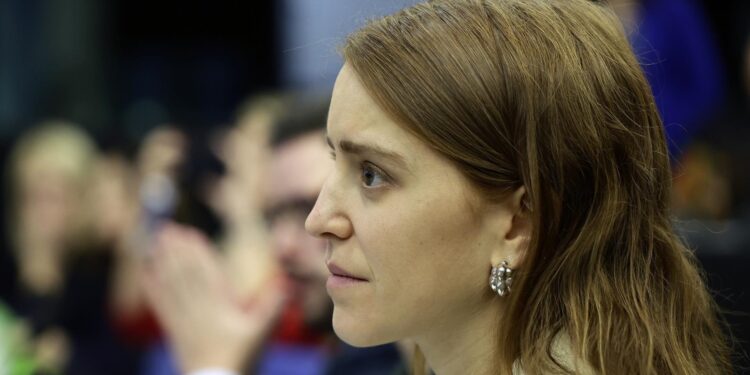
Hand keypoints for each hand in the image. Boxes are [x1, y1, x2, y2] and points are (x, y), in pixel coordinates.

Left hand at [143, 223, 286, 372]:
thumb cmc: (239, 360)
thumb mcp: (261, 334)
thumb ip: (273, 308)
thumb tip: (286, 282)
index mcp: (217, 306)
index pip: (204, 273)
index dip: (197, 252)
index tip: (189, 232)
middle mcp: (197, 309)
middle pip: (185, 274)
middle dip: (177, 250)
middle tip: (168, 228)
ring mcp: (183, 320)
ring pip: (171, 284)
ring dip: (163, 262)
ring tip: (157, 243)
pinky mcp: (175, 332)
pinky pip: (162, 304)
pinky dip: (154, 287)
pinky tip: (147, 274)